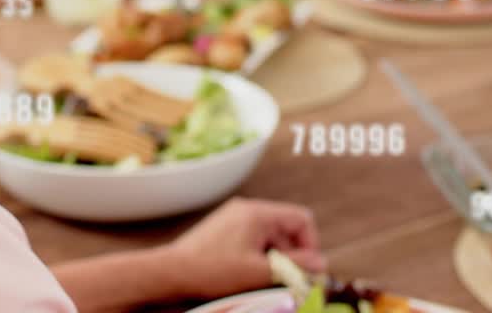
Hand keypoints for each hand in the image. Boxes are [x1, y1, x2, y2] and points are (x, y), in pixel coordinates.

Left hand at [165, 197, 325, 300]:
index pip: (301, 219)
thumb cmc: (213, 271)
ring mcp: (233, 218)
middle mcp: (246, 209)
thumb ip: (294, 267)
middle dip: (291, 257)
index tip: (306, 271)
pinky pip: (252, 241)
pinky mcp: (223, 230)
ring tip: (262, 282)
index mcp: (257, 213)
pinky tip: (247, 276)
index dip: (311, 245)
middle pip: (286, 230)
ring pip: (269, 238)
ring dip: (274, 260)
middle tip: (286, 282)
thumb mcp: (259, 272)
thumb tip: (322, 264)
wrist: (170, 272)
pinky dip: (257, 258)